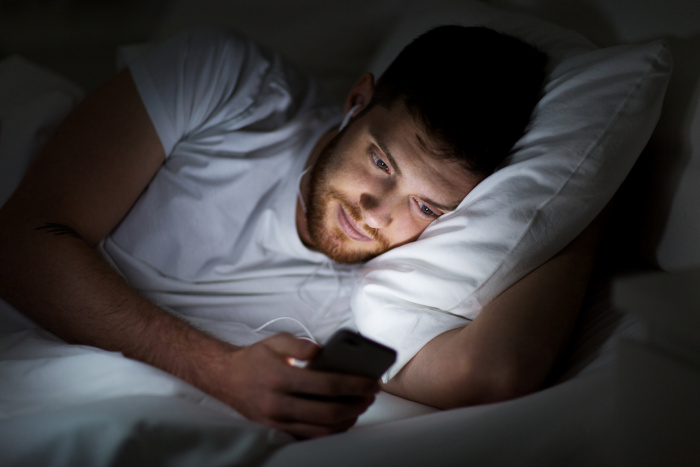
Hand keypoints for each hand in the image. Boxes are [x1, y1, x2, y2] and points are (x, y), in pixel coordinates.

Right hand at [205, 333, 379, 437]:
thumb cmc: (255, 358)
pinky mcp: (276, 431)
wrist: (225, 378)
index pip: (327, 384)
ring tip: (361, 406)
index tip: (372, 382)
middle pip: (329, 412)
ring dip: (348, 419)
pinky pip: (311, 436)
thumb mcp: (276, 341)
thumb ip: (303, 344)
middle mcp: (278, 403)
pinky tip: (343, 418)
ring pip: (322, 429)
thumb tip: (328, 353)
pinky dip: (332, 430)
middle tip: (371, 395)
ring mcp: (277, 421)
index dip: (355, 385)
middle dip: (357, 404)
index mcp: (280, 377)